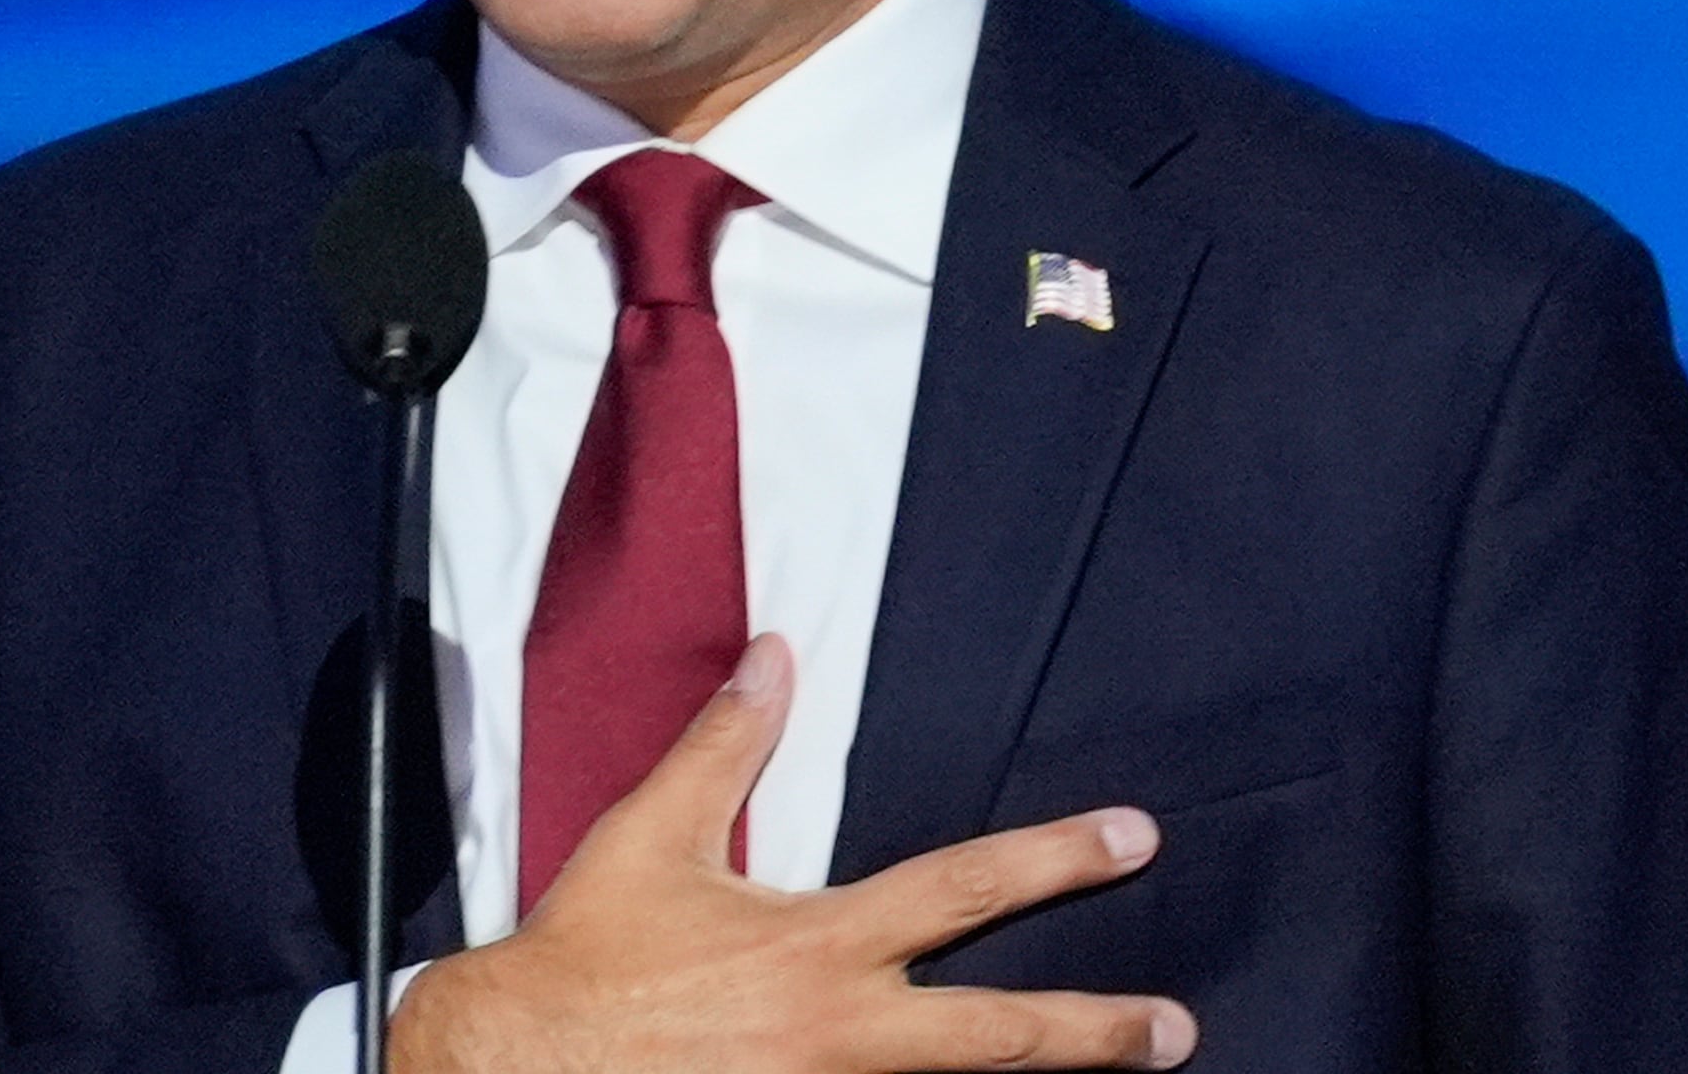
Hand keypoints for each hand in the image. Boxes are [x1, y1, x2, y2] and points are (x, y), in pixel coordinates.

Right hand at [391, 634, 1195, 1072]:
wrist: (512, 1069)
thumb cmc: (583, 957)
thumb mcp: (651, 835)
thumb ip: (724, 745)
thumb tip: (776, 655)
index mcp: (819, 949)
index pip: (964, 888)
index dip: (1058, 858)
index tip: (1134, 837)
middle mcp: (840, 1035)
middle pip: (1000, 1038)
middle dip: (1097, 1032)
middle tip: (1175, 1030)